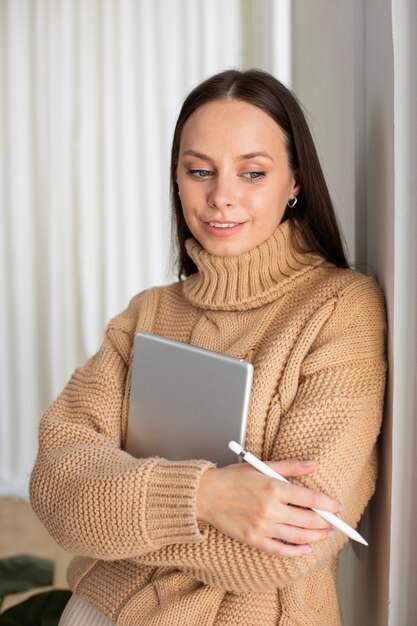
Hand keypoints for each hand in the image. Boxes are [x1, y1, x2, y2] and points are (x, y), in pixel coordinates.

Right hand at [196, 460, 340, 556]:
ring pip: (298, 536)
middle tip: (335, 522)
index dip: (328, 505)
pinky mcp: (254, 539)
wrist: (206, 494)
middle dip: (326, 523)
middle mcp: (270, 509)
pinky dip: (296, 552)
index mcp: (273, 487)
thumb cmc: (232, 478)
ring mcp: (263, 526)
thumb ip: (289, 466)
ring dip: (316, 536)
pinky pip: (280, 550)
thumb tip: (313, 465)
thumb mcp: (261, 466)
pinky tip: (306, 549)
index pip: (311, 499)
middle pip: (308, 520)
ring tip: (325, 534)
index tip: (337, 507)